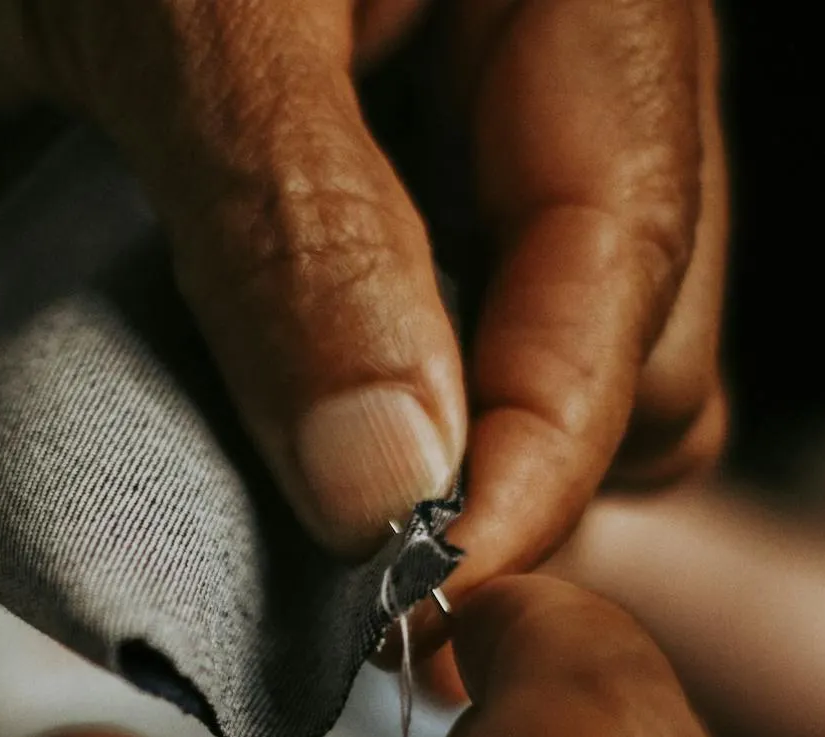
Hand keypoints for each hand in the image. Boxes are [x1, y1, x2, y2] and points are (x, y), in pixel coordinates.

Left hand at [0, 0, 725, 573]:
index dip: (543, 442)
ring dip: (454, 457)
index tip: (431, 590)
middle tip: (356, 564)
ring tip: (319, 508)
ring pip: (550, 352)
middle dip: (518, 461)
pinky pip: (446, 334)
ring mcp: (479, 123)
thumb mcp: (190, 17)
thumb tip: (392, 489)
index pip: (626, 249)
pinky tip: (295, 443)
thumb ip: (304, 235)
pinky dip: (380, 415)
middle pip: (634, 327)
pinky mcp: (384, 181)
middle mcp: (566, 57)